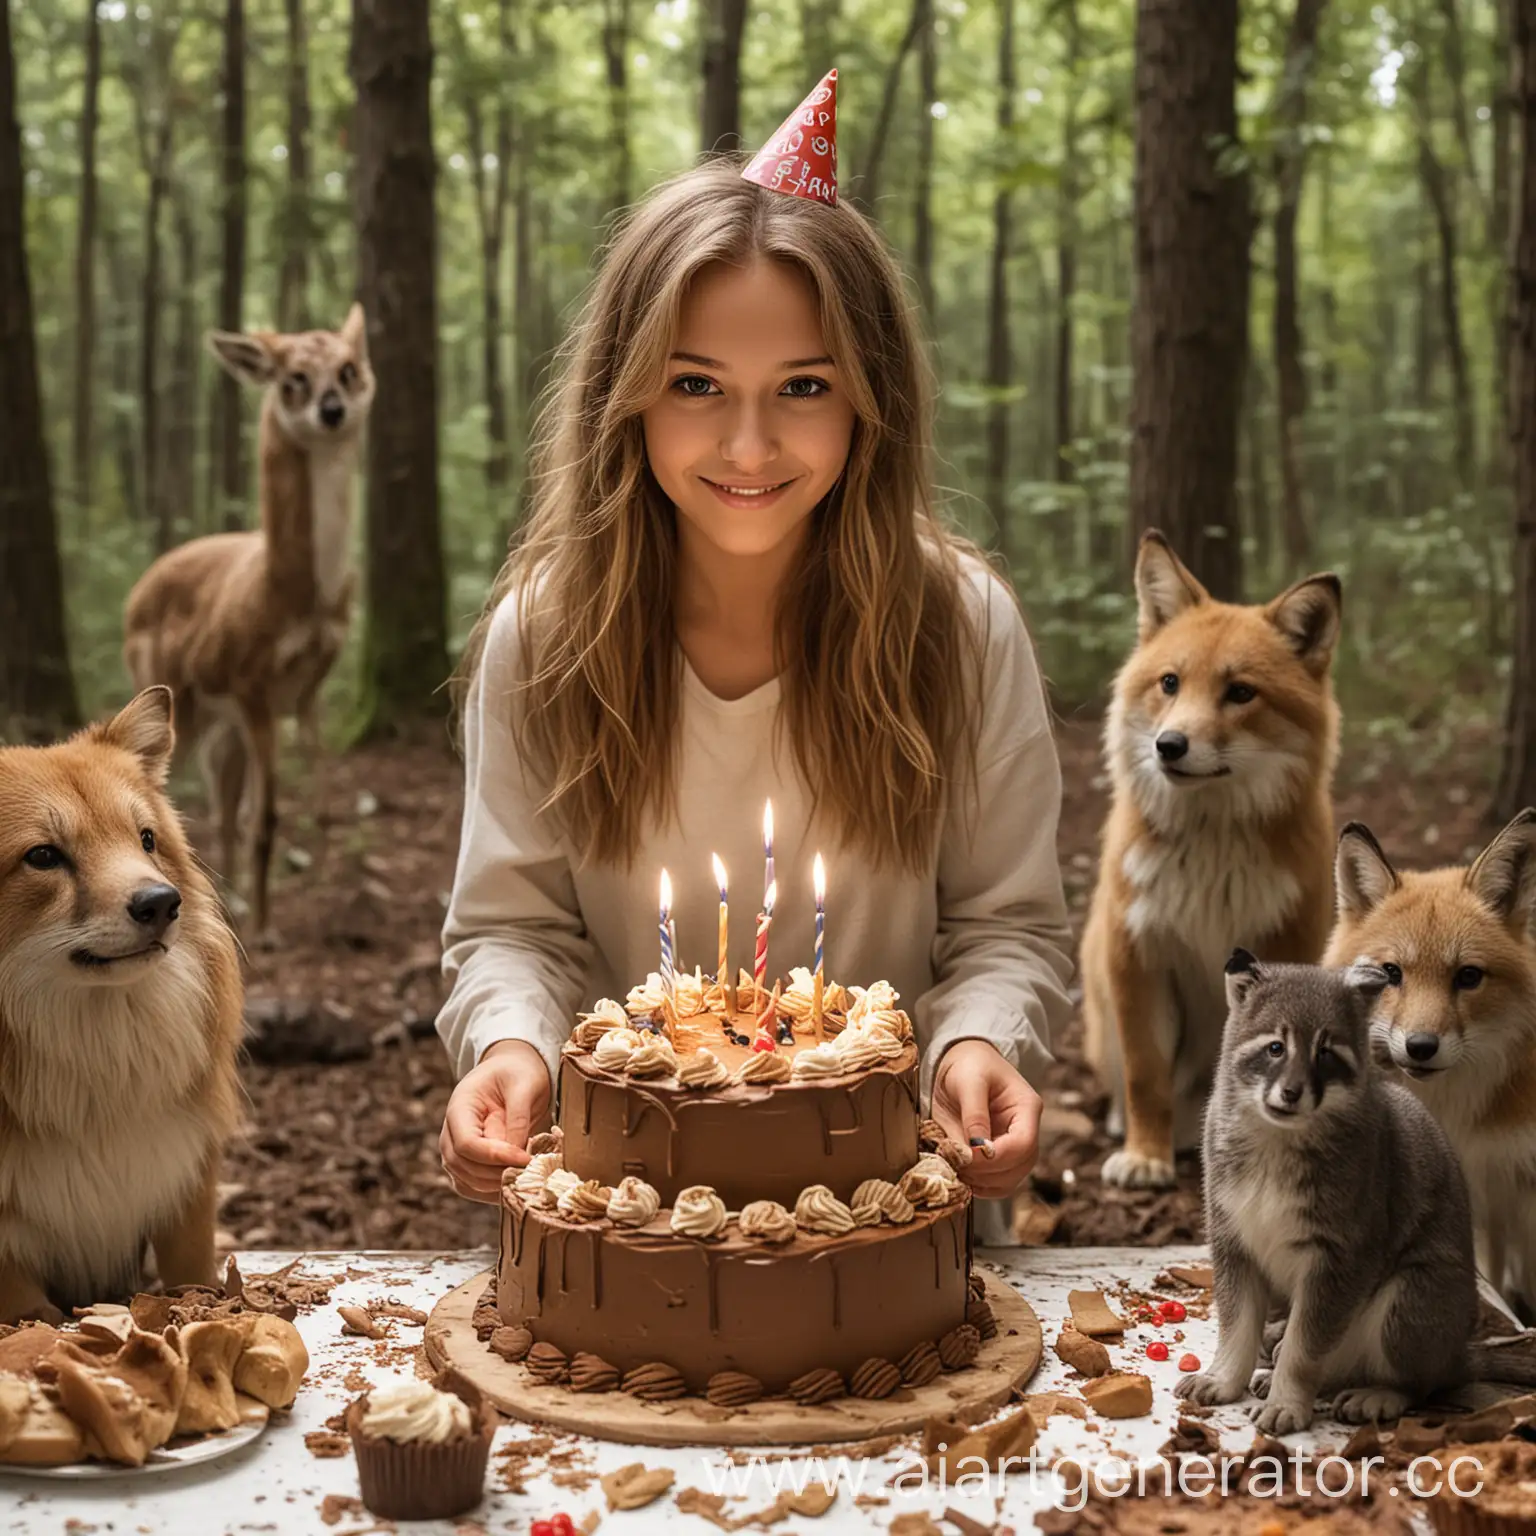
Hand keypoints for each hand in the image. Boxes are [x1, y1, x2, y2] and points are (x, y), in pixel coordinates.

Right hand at [439, 1040, 551, 1202]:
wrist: (511, 1072)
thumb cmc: (517, 1073)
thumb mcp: (523, 1084)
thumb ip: (518, 1118)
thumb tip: (518, 1155)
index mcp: (459, 1107)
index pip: (466, 1143)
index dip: (495, 1156)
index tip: (525, 1158)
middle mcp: (450, 1131)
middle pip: (462, 1166)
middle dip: (497, 1174)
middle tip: (531, 1172)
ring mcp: (455, 1150)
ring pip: (465, 1181)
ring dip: (495, 1186)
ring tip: (526, 1178)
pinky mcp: (467, 1163)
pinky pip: (472, 1187)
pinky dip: (492, 1192)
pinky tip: (516, 1186)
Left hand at [930, 1039, 1042, 1199]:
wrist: (964, 1061)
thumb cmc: (969, 1064)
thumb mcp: (969, 1080)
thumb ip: (974, 1114)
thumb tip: (976, 1149)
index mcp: (1027, 1107)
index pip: (1023, 1144)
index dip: (996, 1157)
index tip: (966, 1157)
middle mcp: (1027, 1129)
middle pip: (1020, 1166)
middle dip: (987, 1171)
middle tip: (955, 1164)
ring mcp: (1014, 1144)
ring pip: (1010, 1179)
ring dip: (983, 1182)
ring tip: (955, 1168)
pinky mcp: (1000, 1155)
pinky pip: (999, 1182)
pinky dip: (981, 1186)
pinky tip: (962, 1176)